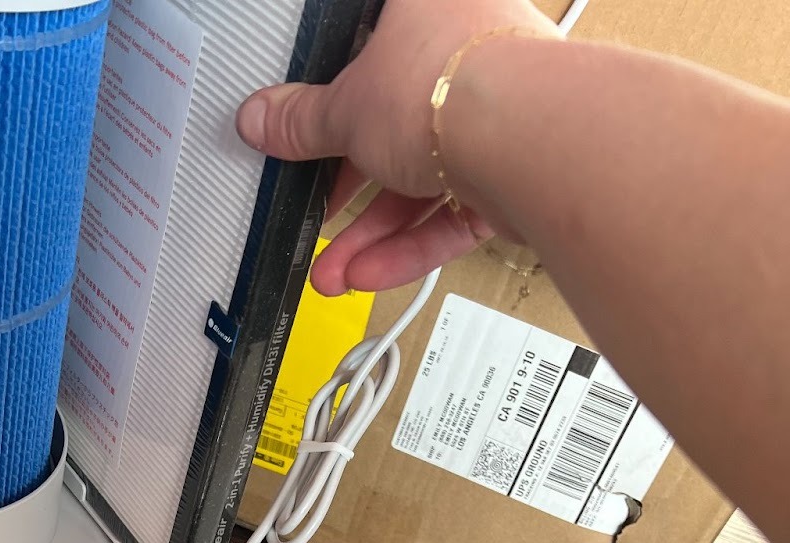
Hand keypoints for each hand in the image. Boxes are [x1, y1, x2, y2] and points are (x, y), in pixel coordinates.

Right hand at [235, 0, 558, 293]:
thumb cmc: (448, 84)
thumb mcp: (347, 110)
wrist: (527, 135)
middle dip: (348, 189)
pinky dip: (410, 244)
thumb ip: (302, 122)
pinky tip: (368, 271)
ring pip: (423, 181)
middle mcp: (467, 56)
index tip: (306, 141)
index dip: (334, 102)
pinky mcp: (512, 173)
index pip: (368, 56)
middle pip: (394, 129)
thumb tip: (262, 118)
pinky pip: (451, 213)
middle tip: (315, 213)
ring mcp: (494, 117)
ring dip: (372, 233)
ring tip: (333, 269)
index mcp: (426, 10)